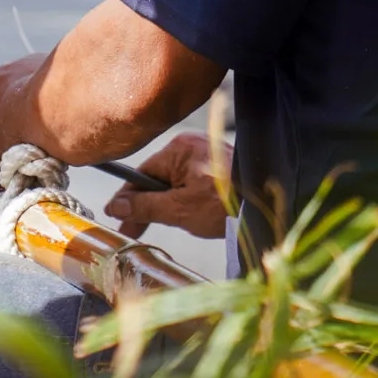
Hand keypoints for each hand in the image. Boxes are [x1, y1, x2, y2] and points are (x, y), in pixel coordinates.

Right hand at [104, 133, 231, 239]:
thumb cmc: (222, 204)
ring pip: (173, 183)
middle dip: (145, 205)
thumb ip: (144, 207)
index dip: (127, 199)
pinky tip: (182, 217)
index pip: (140, 174)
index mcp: (178, 149)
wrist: (262, 206)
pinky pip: (189, 183)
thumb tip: (115, 207)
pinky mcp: (217, 166)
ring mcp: (206, 154)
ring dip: (164, 205)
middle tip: (131, 231)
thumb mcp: (178, 210)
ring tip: (156, 228)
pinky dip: (182, 200)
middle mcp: (191, 146)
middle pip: (157, 178)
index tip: (115, 217)